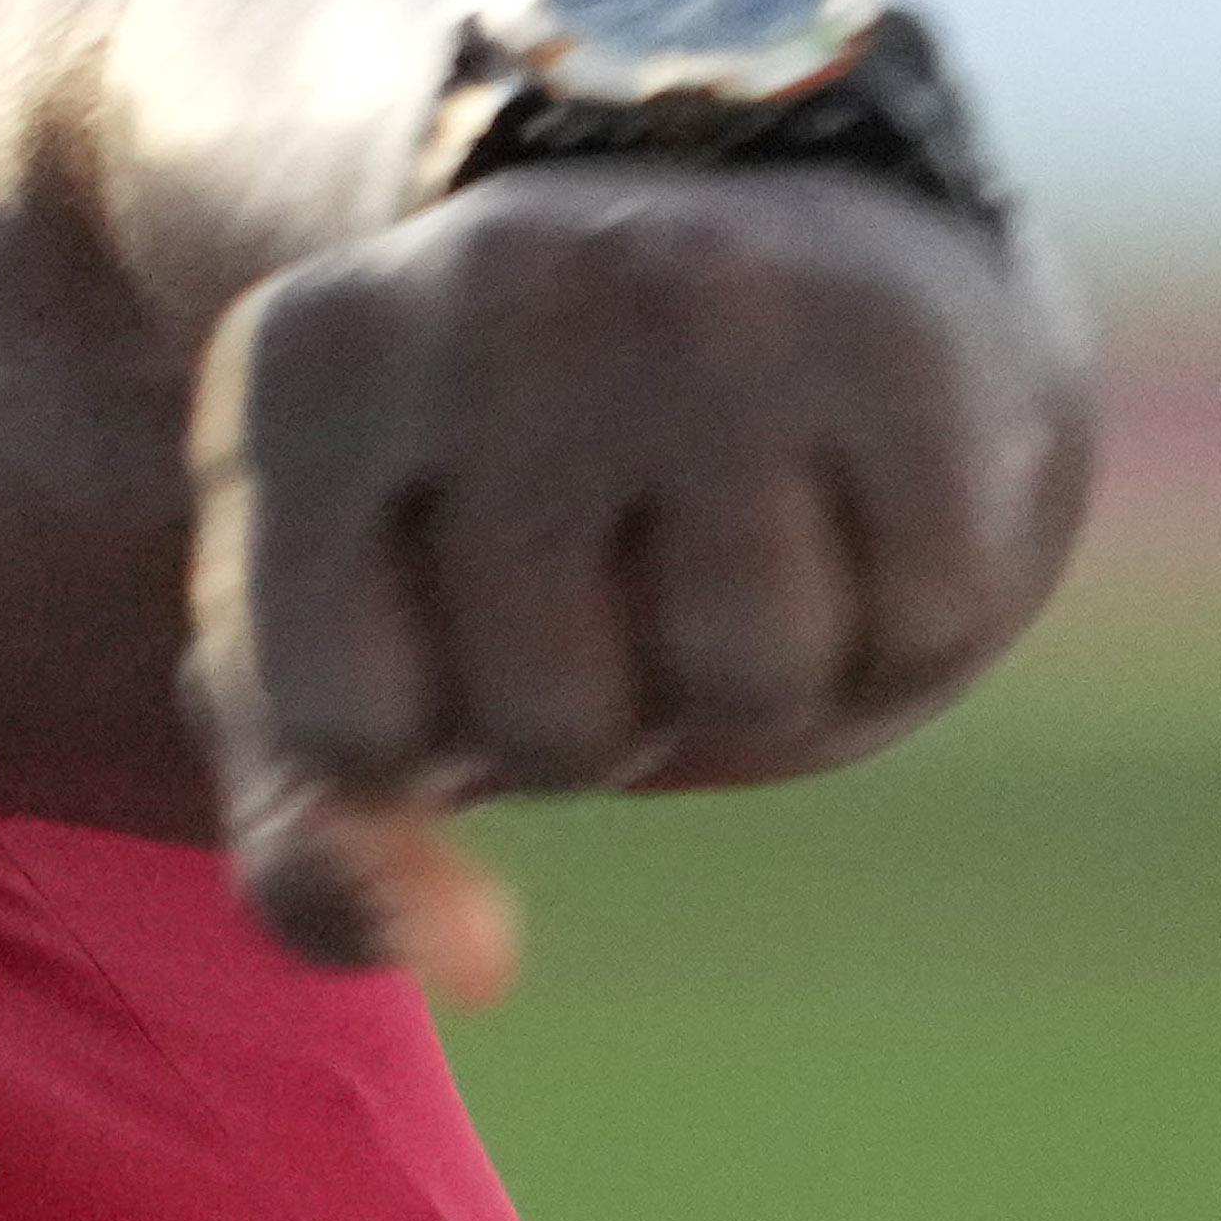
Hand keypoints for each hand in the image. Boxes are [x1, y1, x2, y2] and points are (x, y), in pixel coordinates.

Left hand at [184, 167, 1088, 992]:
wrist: (737, 256)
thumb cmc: (488, 508)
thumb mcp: (340, 645)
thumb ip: (322, 836)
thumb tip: (470, 964)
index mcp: (301, 366)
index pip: (349, 732)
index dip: (422, 745)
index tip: (437, 632)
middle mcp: (489, 287)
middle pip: (559, 725)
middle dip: (598, 718)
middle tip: (610, 577)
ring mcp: (706, 295)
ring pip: (748, 687)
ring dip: (750, 689)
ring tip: (720, 547)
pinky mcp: (902, 335)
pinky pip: (920, 629)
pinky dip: (891, 631)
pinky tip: (842, 509)